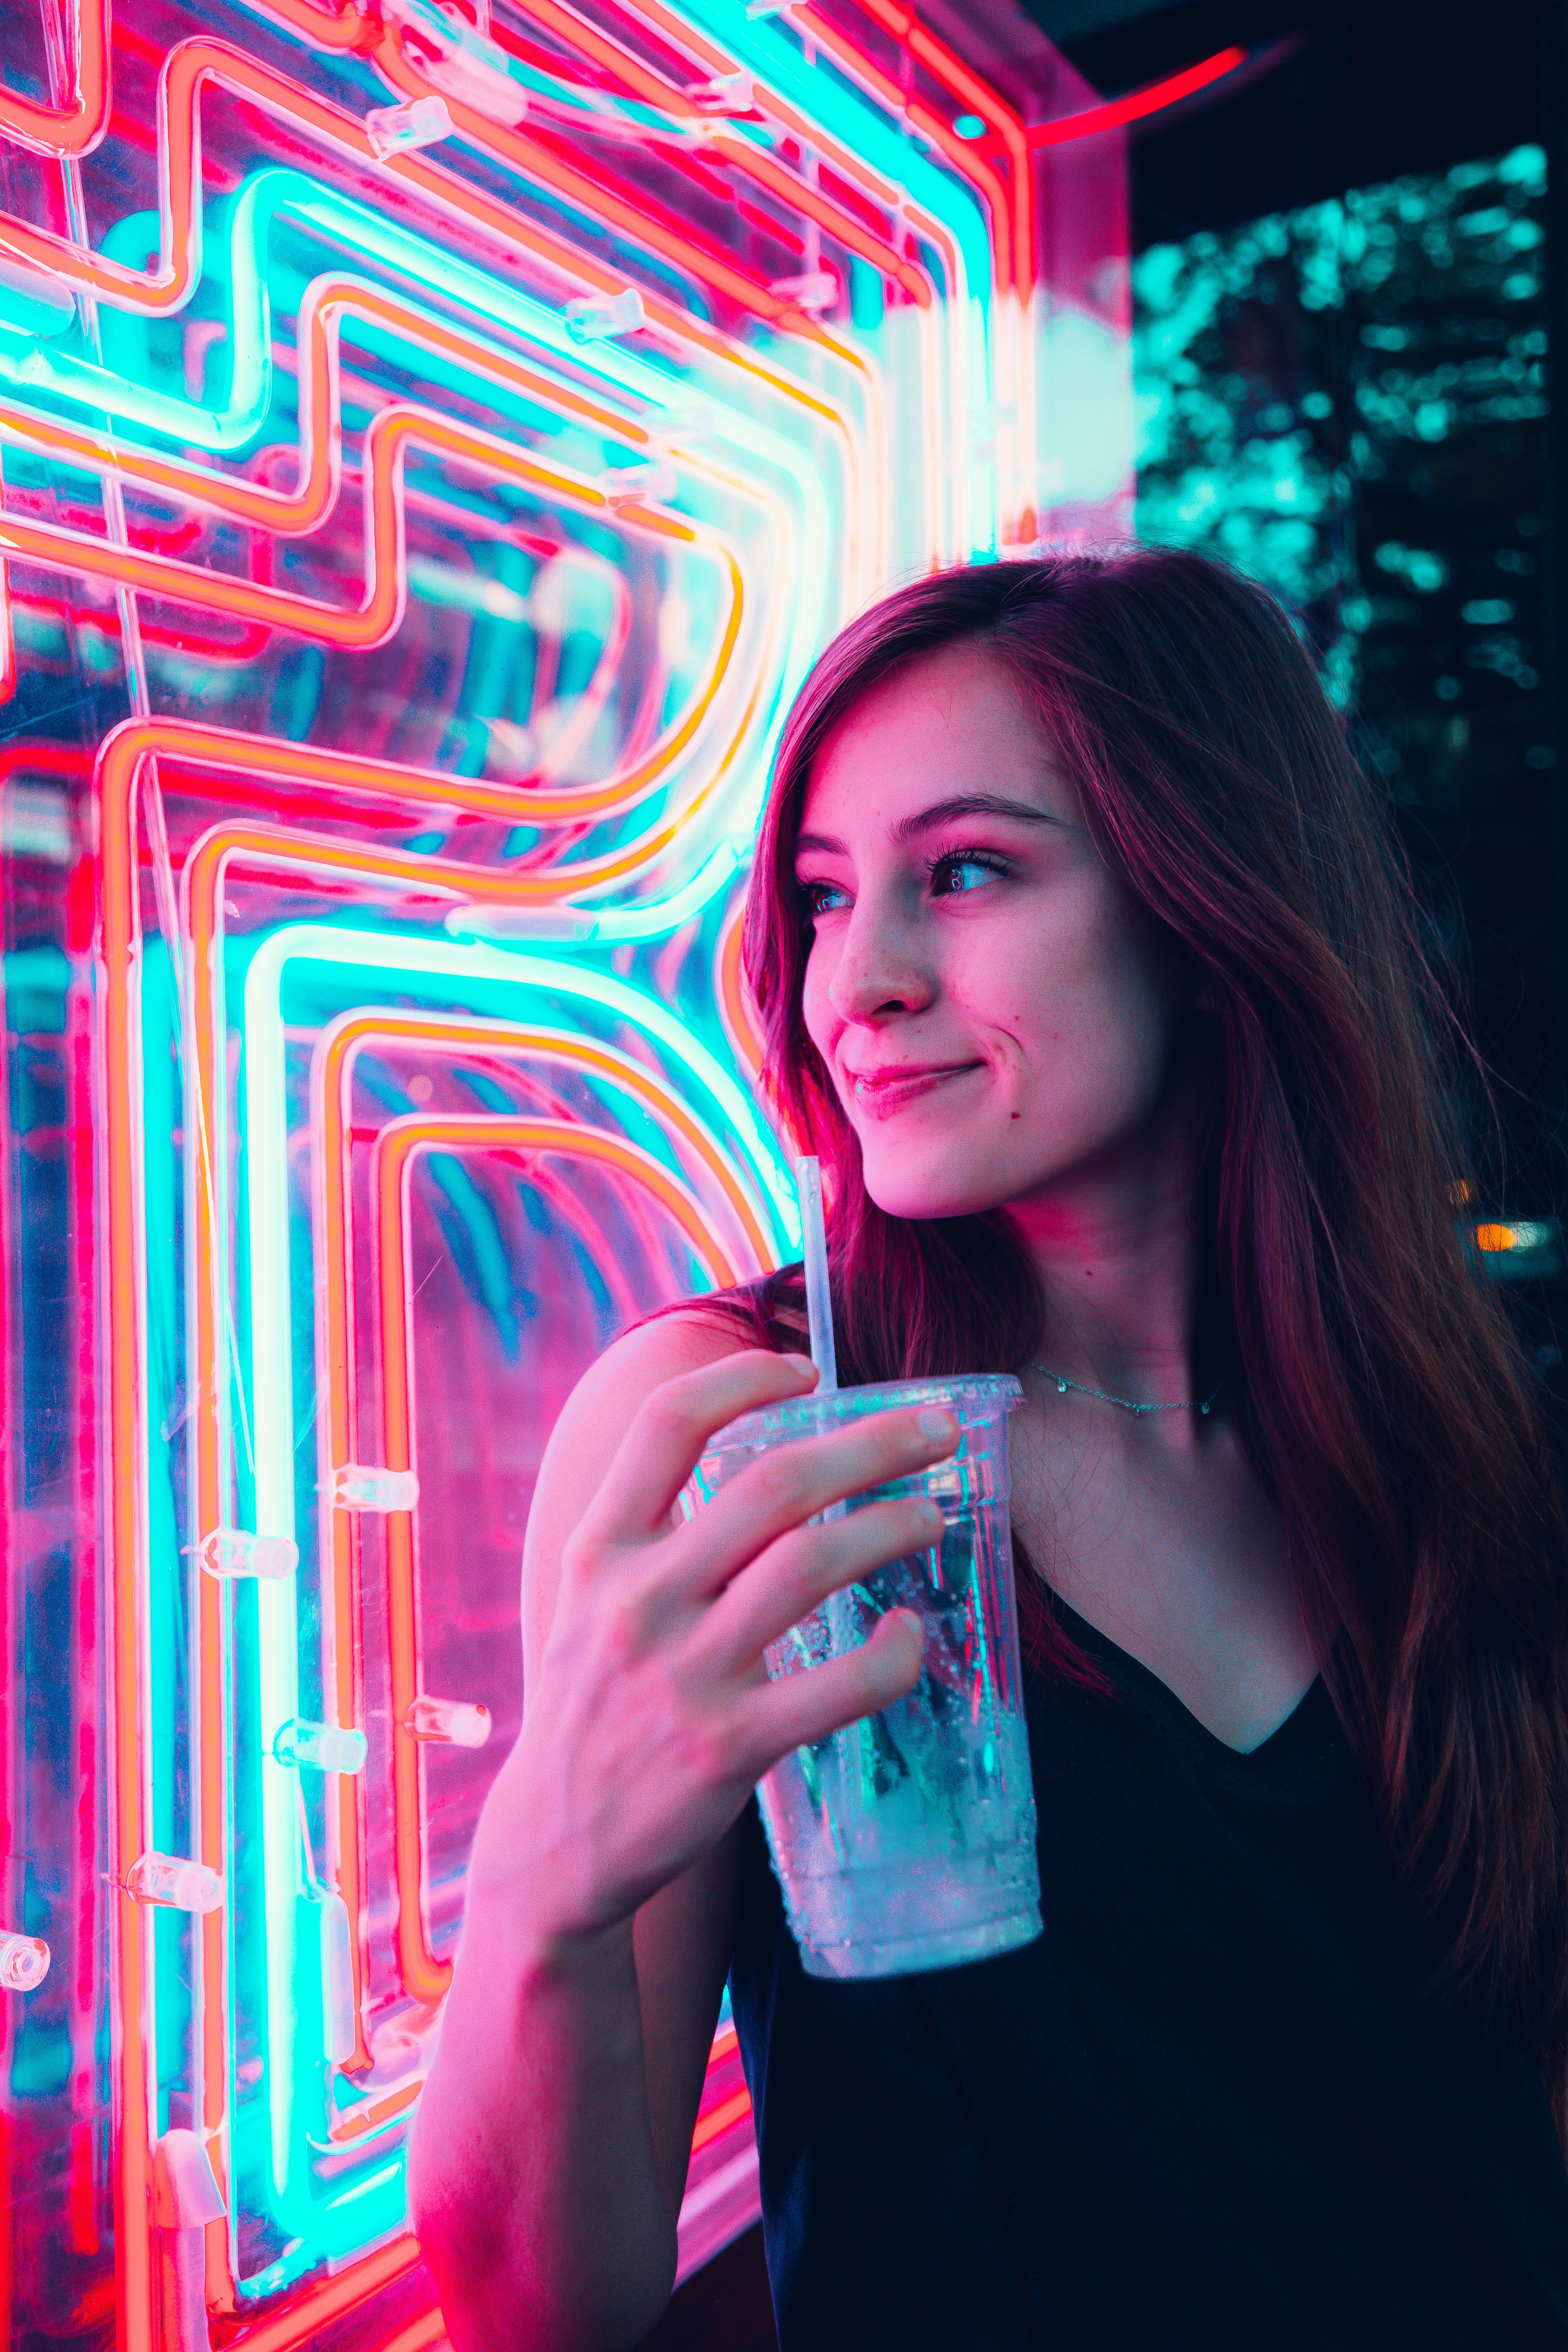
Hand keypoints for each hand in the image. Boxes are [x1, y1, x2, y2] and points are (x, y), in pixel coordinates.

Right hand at [476, 1349, 957, 1944]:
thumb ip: (651, 1532)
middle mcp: (636, 1600)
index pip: (666, 1426)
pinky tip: (911, 1634)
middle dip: (870, 1443)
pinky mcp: (728, 1748)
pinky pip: (838, 1687)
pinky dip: (892, 1653)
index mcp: (599, 1550)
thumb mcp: (590, 1599)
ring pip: (811, 1566)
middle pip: (771, 1485)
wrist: (554, 1842)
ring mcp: (683, 1675)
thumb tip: (755, 1455)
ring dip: (890, 1527)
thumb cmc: (595, 1700)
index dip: (743, 1379)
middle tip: (935, 1430)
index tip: (806, 1368)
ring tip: (931, 1516)